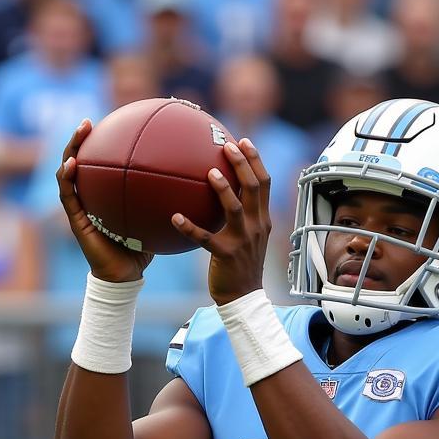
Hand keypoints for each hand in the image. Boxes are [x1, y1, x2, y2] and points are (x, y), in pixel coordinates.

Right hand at [56, 119, 152, 283]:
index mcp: (104, 194)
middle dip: (79, 140)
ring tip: (78, 134)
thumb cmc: (141, 248)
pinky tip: (72, 164)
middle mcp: (89, 197)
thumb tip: (186, 180)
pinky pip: (68, 195)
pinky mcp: (75, 219)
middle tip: (87, 122)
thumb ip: (162, 200)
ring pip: (67, 173)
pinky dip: (67, 177)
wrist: (125, 274)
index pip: (98, 165)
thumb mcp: (154, 219)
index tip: (108, 125)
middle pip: (79, 162)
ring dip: (70, 151)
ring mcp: (79, 207)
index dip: (99, 145)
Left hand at [172, 138, 270, 305]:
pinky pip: (205, 238)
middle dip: (242, 164)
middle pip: (254, 188)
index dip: (255, 160)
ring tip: (210, 171)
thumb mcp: (248, 238)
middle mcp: (256, 227)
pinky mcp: (225, 255)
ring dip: (224, 188)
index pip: (264, 184)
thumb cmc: (240, 266)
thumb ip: (240, 217)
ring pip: (235, 208)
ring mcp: (242, 241)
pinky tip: (174, 217)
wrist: (244, 298)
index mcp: (262, 220)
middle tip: (227, 145)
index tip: (244, 141)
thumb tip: (220, 194)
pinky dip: (189, 227)